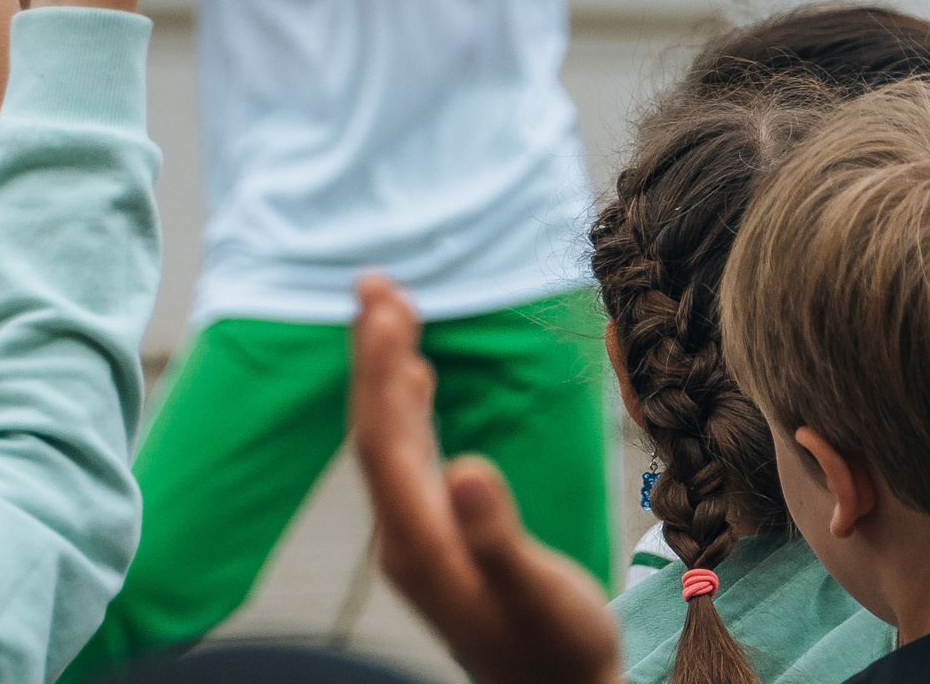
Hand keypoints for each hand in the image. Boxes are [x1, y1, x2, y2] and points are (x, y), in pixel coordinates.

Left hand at [350, 275, 618, 683]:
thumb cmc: (557, 651)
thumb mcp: (534, 592)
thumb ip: (496, 534)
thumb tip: (465, 467)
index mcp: (419, 543)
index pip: (383, 440)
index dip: (378, 370)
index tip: (385, 306)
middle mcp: (405, 537)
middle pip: (374, 430)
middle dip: (372, 354)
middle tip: (375, 282)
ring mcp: (417, 538)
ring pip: (388, 440)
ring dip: (385, 373)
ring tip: (387, 308)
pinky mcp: (436, 539)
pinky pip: (407, 457)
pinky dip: (407, 408)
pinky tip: (416, 379)